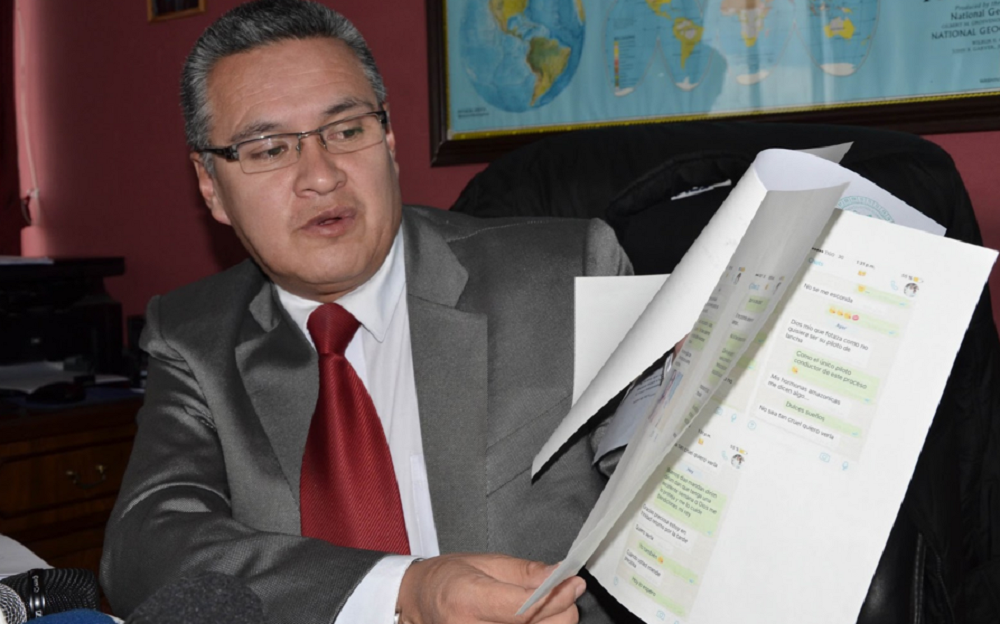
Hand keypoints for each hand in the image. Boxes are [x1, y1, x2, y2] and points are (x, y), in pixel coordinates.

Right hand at [396, 553, 584, 623]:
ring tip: (542, 607)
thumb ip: (525, 573)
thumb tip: (560, 575)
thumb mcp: (484, 563)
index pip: (523, 609)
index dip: (556, 597)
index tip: (573, 584)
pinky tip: (531, 621)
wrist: (417, 602)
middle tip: (561, 593)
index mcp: (467, 599)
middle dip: (560, 611)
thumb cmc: (446, 579)